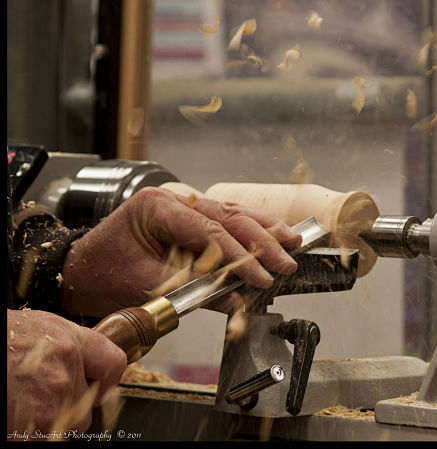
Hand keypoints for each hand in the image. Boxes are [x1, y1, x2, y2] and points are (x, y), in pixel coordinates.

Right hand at [6, 309, 126, 434]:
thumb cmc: (2, 338)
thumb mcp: (42, 326)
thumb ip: (74, 345)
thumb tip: (93, 367)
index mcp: (70, 344)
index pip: (114, 365)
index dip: (104, 378)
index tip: (95, 383)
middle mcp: (64, 373)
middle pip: (88, 406)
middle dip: (69, 403)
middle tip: (39, 389)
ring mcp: (49, 403)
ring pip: (67, 424)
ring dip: (48, 418)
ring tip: (21, 397)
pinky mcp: (31, 428)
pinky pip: (44, 435)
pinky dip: (30, 429)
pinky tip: (16, 410)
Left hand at [59, 186, 301, 317]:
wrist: (79, 271)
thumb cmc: (102, 274)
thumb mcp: (147, 286)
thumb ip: (195, 291)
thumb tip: (237, 301)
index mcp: (157, 208)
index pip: (210, 231)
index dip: (240, 256)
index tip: (261, 277)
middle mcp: (173, 200)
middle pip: (228, 216)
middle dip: (262, 240)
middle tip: (287, 260)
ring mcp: (181, 206)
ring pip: (231, 212)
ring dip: (264, 228)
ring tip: (293, 240)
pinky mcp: (188, 219)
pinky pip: (224, 221)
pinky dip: (249, 229)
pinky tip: (272, 233)